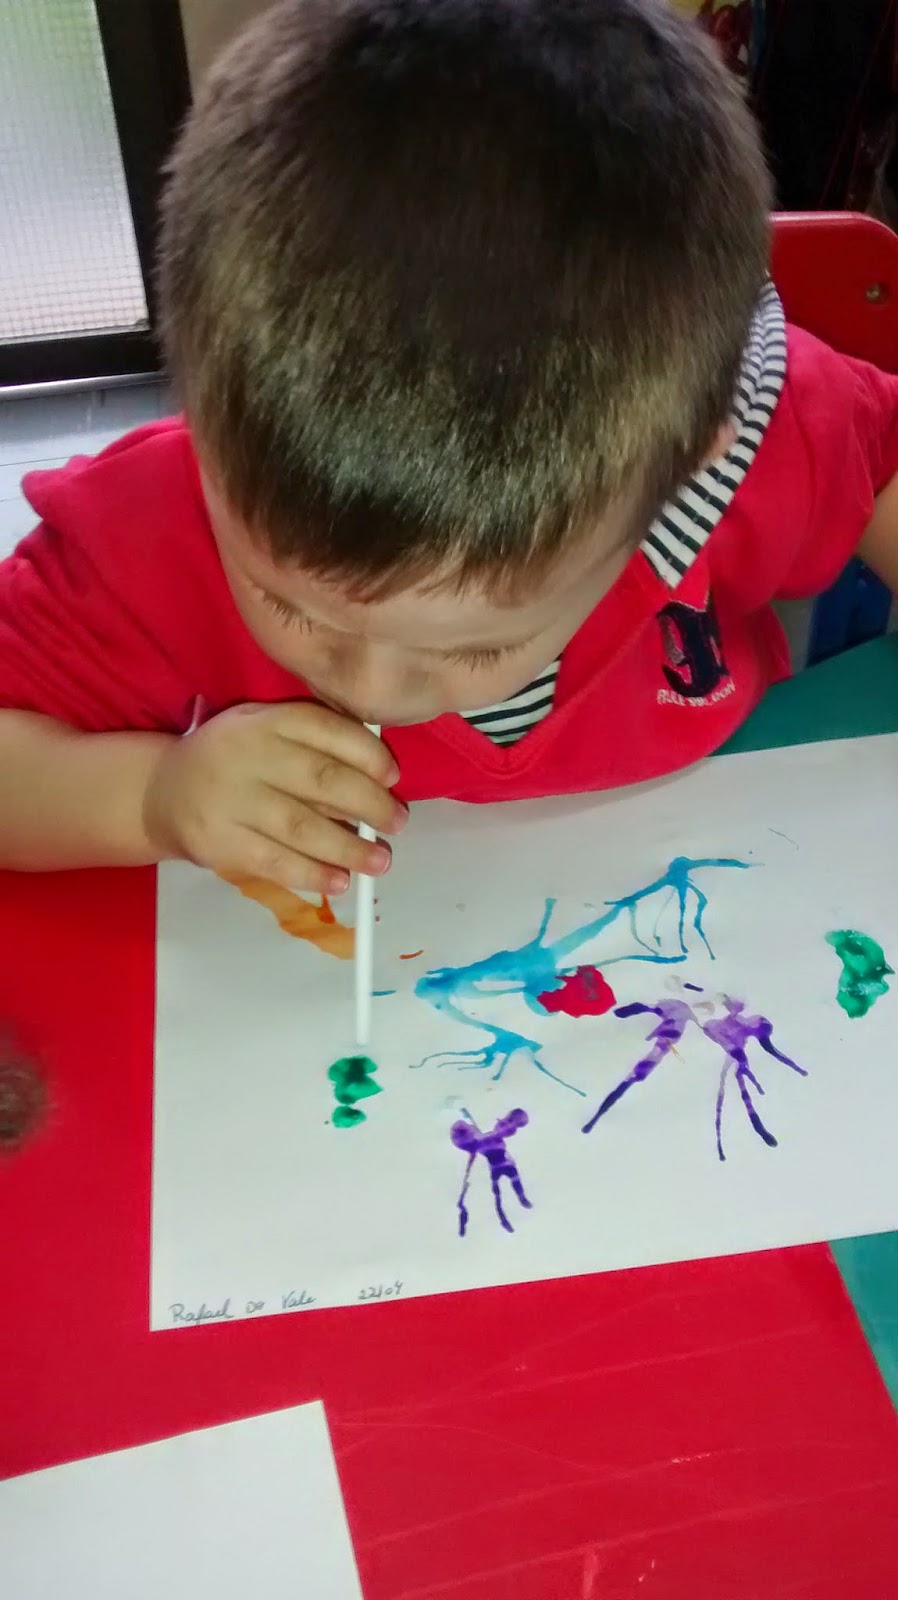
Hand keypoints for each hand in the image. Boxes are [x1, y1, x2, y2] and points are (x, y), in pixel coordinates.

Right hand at [143, 701, 405, 894]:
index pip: (326, 729)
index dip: (368, 754)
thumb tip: (381, 780)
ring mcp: (231, 800)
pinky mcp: (219, 842)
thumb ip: (316, 743)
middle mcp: (248, 754)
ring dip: (349, 848)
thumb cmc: (235, 759)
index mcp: (266, 720)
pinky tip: (339, 881)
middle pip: (321, 779)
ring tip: (379, 861)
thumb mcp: (266, 731)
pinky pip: (275, 862)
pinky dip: (313, 874)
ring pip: (302, 827)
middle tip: (397, 823)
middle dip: (370, 804)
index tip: (393, 777)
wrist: (163, 790)